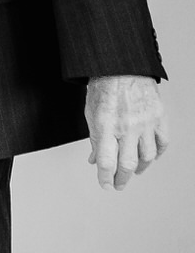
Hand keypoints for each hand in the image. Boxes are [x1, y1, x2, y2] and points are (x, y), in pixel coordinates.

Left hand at [84, 74, 169, 190]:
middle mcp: (127, 127)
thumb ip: (95, 139)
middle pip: (127, 164)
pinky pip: (162, 143)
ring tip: (134, 172)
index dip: (105, 178)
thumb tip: (95, 159)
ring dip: (140, 169)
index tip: (104, 184)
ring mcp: (145, 123)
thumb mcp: (90, 115)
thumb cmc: (104, 88)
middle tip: (118, 184)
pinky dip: (157, 154)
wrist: (122, 68)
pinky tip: (150, 158)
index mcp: (106, 127)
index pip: (106, 162)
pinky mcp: (159, 118)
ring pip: (147, 157)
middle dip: (122, 179)